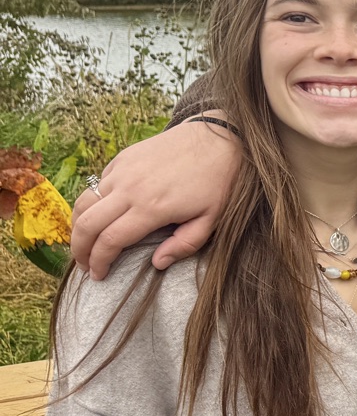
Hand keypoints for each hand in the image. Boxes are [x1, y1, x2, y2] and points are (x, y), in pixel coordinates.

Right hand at [70, 118, 241, 278]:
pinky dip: (92, 204)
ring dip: (78, 226)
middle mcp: (130, 189)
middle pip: (87, 224)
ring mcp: (123, 171)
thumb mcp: (212, 220)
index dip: (99, 262)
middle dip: (80, 250)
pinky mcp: (122, 158)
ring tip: (85, 243)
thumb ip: (185, 245)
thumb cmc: (218, 182)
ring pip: (85, 202)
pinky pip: (97, 185)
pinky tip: (103, 216)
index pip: (110, 241)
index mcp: (151, 208)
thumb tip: (157, 263)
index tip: (99, 276)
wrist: (218, 139)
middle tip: (86, 265)